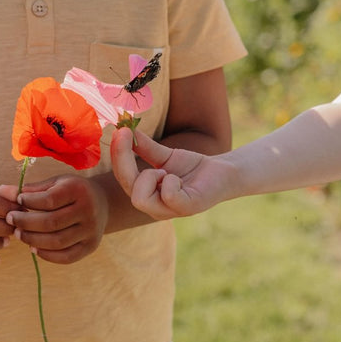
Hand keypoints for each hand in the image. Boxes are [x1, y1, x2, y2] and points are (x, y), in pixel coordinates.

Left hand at [0, 175, 108, 263]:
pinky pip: (66, 257)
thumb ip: (30, 189)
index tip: (16, 202)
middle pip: (52, 223)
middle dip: (26, 223)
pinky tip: (33, 247)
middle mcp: (88, 211)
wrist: (102, 204)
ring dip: (33, 240)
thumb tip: (1, 191)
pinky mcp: (90, 247)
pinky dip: (46, 255)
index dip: (29, 202)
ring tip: (19, 234)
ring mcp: (91, 231)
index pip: (49, 200)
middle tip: (11, 221)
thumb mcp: (54, 183)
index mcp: (79, 190)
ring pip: (57, 242)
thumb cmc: (71, 191)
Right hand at [110, 127, 229, 218]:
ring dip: (151, 177)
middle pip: (127, 188)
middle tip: (140, 145)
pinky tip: (179, 179)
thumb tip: (123, 130)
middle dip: (127, 161)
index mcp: (146, 195)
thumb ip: (144, 147)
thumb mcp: (164, 156)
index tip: (120, 130)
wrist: (221, 172)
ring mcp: (169, 211)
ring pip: (140, 198)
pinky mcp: (187, 208)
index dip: (118, 155)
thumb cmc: (191, 167)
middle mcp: (154, 208)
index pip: (122, 178)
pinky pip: (168, 195)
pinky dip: (170, 182)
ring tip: (166, 172)